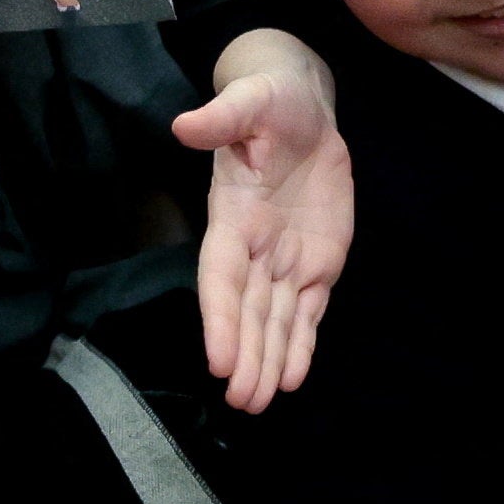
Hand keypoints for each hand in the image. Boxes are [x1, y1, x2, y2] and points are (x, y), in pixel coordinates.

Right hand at [180, 30, 352, 413]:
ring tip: (259, 403)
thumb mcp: (251, 100)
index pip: (222, 275)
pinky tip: (291, 378)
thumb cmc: (271, 101)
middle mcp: (255, 248)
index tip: (218, 359)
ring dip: (267, 360)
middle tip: (243, 400)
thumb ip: (223, 117)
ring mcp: (286, 260)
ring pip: (275, 319)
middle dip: (245, 354)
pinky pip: (307, 312)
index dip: (219, 318)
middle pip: (247, 310)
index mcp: (234, 216)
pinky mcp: (318, 263)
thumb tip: (186, 126)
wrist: (302, 108)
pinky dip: (300, 345)